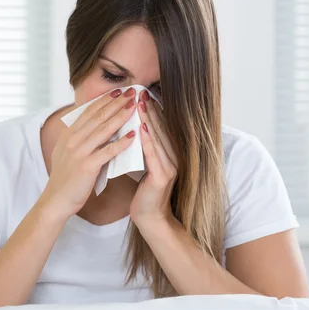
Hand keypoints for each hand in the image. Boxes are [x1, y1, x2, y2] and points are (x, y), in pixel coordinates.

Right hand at [41, 87, 136, 218]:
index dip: (105, 99)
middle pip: (98, 116)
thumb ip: (80, 138)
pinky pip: (107, 151)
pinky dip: (121, 142)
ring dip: (121, 116)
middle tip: (132, 91)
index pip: (89, 111)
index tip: (120, 90)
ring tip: (135, 106)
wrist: (56, 200)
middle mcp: (73, 139)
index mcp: (69, 134)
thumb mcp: (68, 152)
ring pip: (103, 130)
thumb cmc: (66, 178)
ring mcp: (79, 152)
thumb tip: (95, 125)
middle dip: (116, 102)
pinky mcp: (87, 166)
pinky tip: (133, 135)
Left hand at [130, 89, 178, 226]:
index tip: (142, 94)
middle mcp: (175, 158)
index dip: (153, 110)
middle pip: (161, 129)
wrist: (150, 217)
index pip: (161, 128)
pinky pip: (154, 155)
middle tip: (141, 91)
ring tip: (140, 103)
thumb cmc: (144, 191)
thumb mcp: (144, 165)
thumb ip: (144, 148)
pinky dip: (148, 140)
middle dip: (151, 109)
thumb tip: (134, 127)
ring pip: (158, 138)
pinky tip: (141, 127)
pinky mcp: (163, 177)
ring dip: (149, 119)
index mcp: (171, 154)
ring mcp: (171, 167)